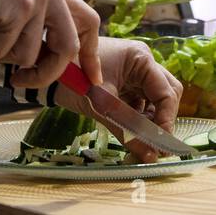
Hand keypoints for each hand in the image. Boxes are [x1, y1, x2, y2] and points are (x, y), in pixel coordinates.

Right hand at [0, 0, 101, 88]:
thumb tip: (41, 65)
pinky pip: (4, 50)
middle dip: (47, 73)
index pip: (88, 22)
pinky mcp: (19, 8)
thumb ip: (33, 26)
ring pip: (29, 55)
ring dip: (1, 53)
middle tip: (21, 82)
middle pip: (68, 47)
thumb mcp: (13, 2)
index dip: (91, 54)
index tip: (91, 78)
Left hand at [56, 38, 182, 162]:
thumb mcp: (102, 105)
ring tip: (143, 143)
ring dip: (152, 122)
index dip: (166, 120)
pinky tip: (133, 134)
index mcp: (141, 58)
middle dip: (163, 120)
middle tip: (157, 146)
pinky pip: (142, 104)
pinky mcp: (126, 84)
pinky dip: (139, 119)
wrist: (47, 73)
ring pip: (156, 101)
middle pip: (167, 94)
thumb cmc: (73, 78)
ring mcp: (135, 73)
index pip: (167, 92)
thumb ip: (128, 130)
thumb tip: (151, 156)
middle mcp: (143, 63)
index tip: (162, 145)